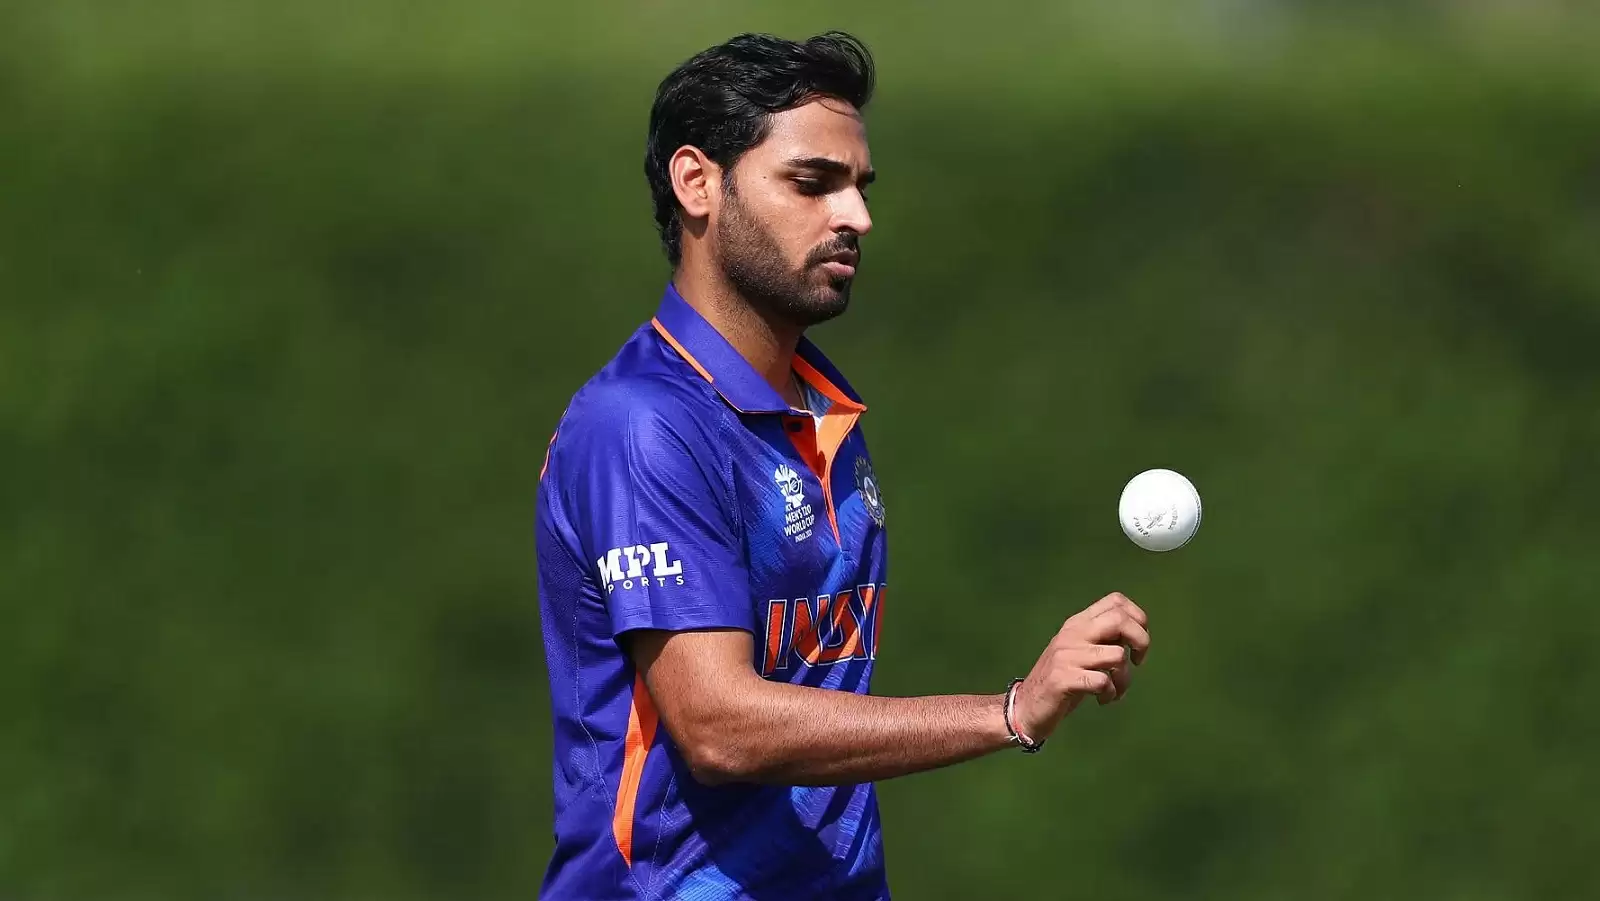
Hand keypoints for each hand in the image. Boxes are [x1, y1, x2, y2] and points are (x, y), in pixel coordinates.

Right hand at [1011, 592, 1149, 744]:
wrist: (1026, 706)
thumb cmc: (1061, 680)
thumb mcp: (1080, 651)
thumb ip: (1102, 639)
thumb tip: (1137, 633)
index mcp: (1077, 623)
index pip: (1116, 601)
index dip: (1138, 618)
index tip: (1137, 643)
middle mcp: (1071, 634)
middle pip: (1119, 620)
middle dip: (1141, 641)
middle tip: (1137, 662)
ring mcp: (1066, 655)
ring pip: (1117, 655)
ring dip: (1125, 679)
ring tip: (1116, 691)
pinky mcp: (1063, 678)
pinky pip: (1103, 681)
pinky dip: (1110, 694)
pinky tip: (1102, 700)